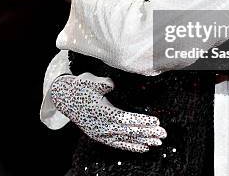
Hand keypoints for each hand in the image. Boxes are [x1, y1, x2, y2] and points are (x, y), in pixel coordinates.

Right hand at [51, 73, 166, 151]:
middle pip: (128, 132)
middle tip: (163, 133)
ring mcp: (100, 133)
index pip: (124, 119)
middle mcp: (100, 126)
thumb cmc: (80, 87)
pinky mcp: (99, 137)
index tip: (155, 121)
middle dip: (147, 133)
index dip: (140, 121)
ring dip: (142, 141)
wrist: (65, 98)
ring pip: (124, 140)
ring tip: (157, 142)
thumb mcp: (90, 82)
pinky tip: (143, 148)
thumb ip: (102, 84)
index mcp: (100, 112)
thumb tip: (111, 85)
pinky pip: (117, 144)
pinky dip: (131, 147)